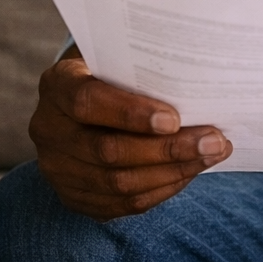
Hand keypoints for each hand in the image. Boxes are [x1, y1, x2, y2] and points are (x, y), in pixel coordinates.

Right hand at [30, 55, 231, 220]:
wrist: (83, 102)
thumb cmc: (115, 72)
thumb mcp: (120, 58)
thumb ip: (145, 66)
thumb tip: (201, 76)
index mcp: (57, 85)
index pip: (87, 101)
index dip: (130, 113)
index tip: (174, 119)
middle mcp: (48, 128)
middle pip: (108, 150)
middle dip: (168, 149)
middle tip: (214, 141)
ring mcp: (57, 168)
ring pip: (118, 183)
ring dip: (173, 172)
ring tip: (211, 155)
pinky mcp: (72, 196)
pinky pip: (121, 203)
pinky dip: (162, 189)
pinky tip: (190, 172)